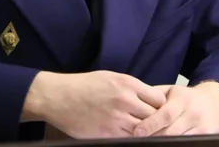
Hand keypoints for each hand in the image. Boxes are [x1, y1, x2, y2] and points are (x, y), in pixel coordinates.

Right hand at [22, 70, 167, 138]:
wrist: (58, 97)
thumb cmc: (83, 85)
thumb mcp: (110, 77)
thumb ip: (131, 88)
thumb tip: (148, 98)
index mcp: (128, 84)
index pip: (159, 99)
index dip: (160, 106)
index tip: (156, 110)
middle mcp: (125, 100)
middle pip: (154, 116)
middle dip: (155, 121)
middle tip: (153, 125)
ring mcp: (117, 118)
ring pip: (143, 130)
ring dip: (144, 132)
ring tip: (141, 132)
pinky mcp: (108, 133)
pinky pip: (128, 139)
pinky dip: (130, 138)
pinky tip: (126, 135)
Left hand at [132, 82, 218, 136]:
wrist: (215, 104)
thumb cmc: (186, 97)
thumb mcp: (171, 90)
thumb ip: (154, 97)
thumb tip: (134, 104)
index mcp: (182, 99)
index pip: (165, 114)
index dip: (151, 124)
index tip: (137, 131)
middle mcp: (193, 114)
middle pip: (171, 131)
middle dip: (153, 137)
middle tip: (138, 139)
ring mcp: (200, 128)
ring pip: (178, 140)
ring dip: (162, 143)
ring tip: (147, 142)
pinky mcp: (205, 137)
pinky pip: (186, 144)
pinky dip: (174, 144)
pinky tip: (163, 144)